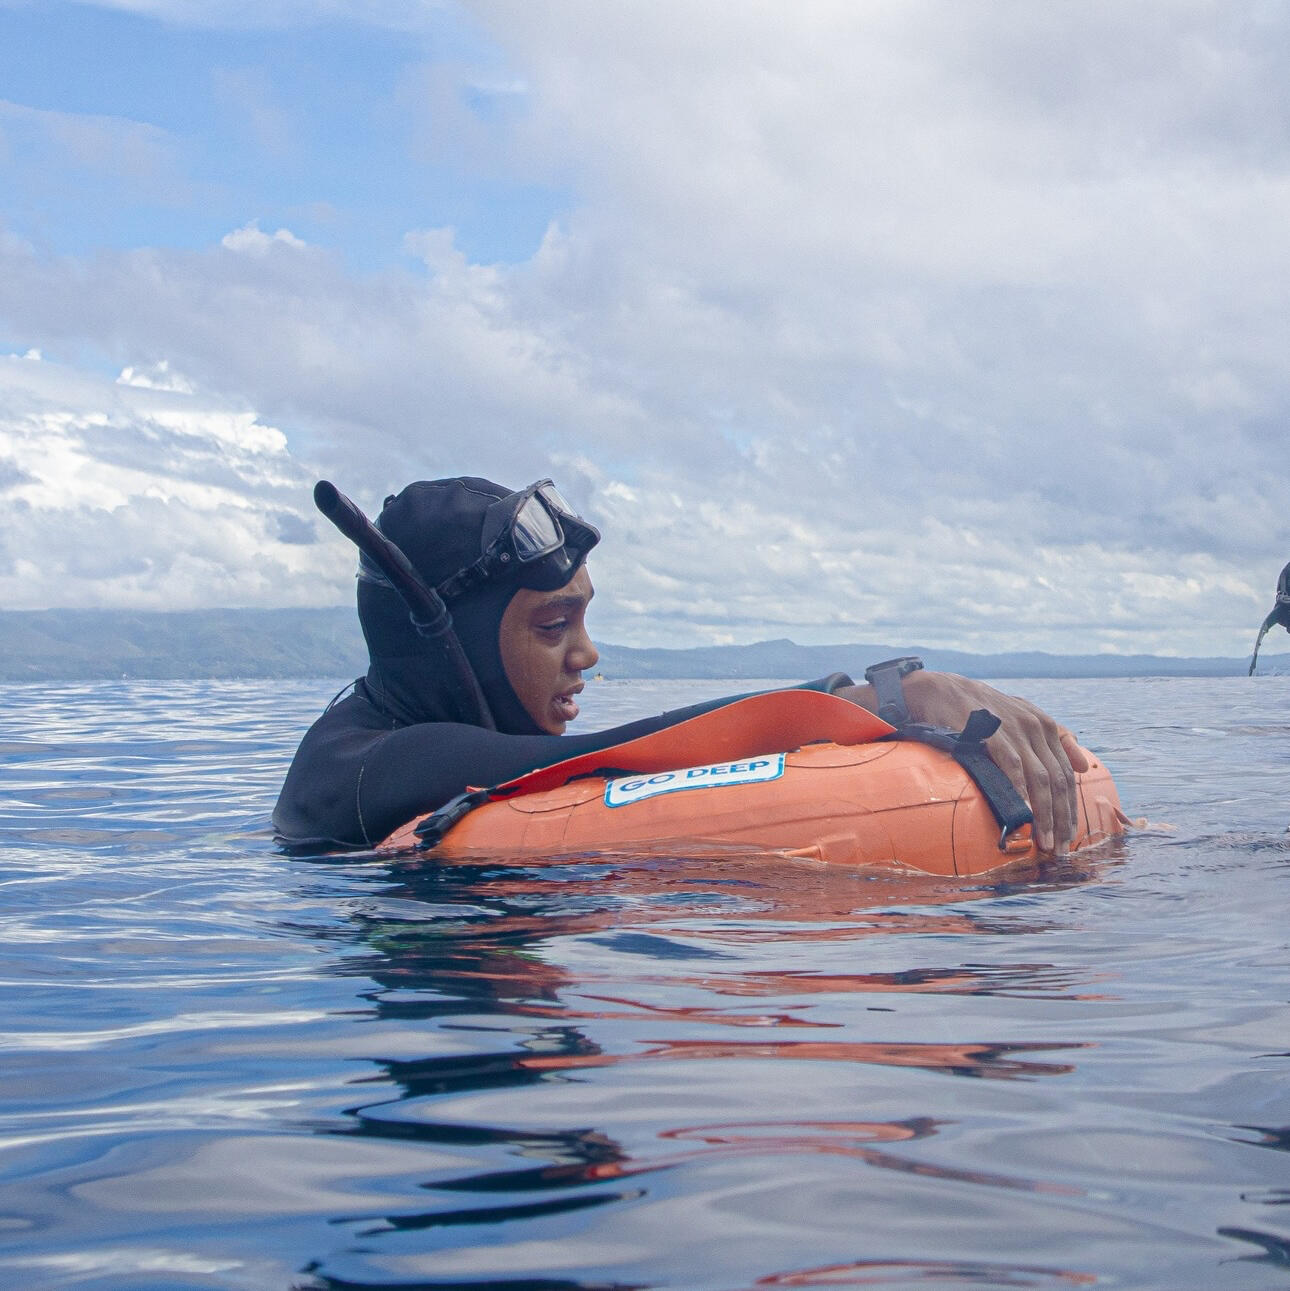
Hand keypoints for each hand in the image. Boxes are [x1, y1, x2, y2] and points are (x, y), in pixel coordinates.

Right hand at [839, 672, 1088, 853]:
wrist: (943, 691)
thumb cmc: (981, 711)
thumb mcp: (1022, 718)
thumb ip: (1056, 740)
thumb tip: (1083, 768)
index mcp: (1046, 726)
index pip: (1066, 774)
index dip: (1070, 807)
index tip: (1069, 835)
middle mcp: (1036, 727)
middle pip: (1058, 781)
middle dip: (1062, 818)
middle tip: (1060, 848)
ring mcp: (1015, 730)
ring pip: (1040, 779)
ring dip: (1045, 814)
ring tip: (1044, 841)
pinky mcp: (993, 733)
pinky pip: (1012, 768)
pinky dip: (1020, 792)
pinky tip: (1023, 815)